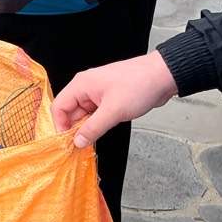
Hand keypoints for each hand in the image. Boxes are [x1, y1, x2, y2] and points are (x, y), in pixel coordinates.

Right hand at [51, 52, 177, 147]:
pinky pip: (96, 114)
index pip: (59, 107)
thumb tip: (78, 142)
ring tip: (91, 141)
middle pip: (70, 112)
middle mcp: (86, 88)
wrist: (163, 76)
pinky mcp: (109, 99)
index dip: (60, 125)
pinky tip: (101, 133)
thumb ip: (93, 128)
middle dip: (74, 129)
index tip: (67, 142)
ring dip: (87, 128)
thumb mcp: (113, 111)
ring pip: (84, 114)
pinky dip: (97, 124)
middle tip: (80, 146)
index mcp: (81, 85)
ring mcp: (98, 94)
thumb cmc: (138, 85)